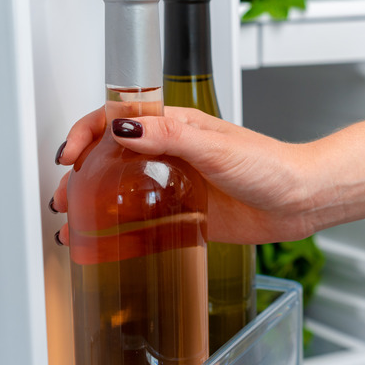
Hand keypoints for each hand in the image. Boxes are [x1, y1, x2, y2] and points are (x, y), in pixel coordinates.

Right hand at [51, 106, 317, 244]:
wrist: (299, 199)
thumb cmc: (269, 165)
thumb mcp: (215, 146)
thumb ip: (169, 137)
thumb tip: (123, 129)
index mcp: (176, 128)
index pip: (118, 121)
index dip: (87, 133)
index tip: (68, 154)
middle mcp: (172, 154)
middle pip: (113, 158)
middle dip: (82, 174)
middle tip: (65, 195)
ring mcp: (178, 186)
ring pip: (125, 191)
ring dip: (96, 204)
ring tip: (72, 222)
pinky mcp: (188, 215)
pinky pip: (147, 222)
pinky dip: (123, 231)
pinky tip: (106, 243)